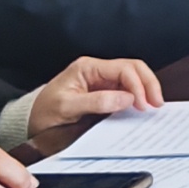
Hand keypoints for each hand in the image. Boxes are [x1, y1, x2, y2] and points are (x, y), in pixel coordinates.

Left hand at [21, 57, 160, 146]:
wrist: (32, 120)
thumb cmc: (45, 112)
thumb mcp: (67, 108)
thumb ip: (96, 102)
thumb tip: (127, 98)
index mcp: (88, 67)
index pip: (123, 69)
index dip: (137, 85)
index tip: (143, 105)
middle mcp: (98, 70)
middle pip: (133, 68)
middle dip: (148, 84)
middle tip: (157, 104)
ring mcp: (102, 80)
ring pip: (134, 77)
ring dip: (146, 89)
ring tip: (153, 106)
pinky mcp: (104, 91)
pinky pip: (127, 89)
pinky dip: (139, 96)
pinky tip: (143, 107)